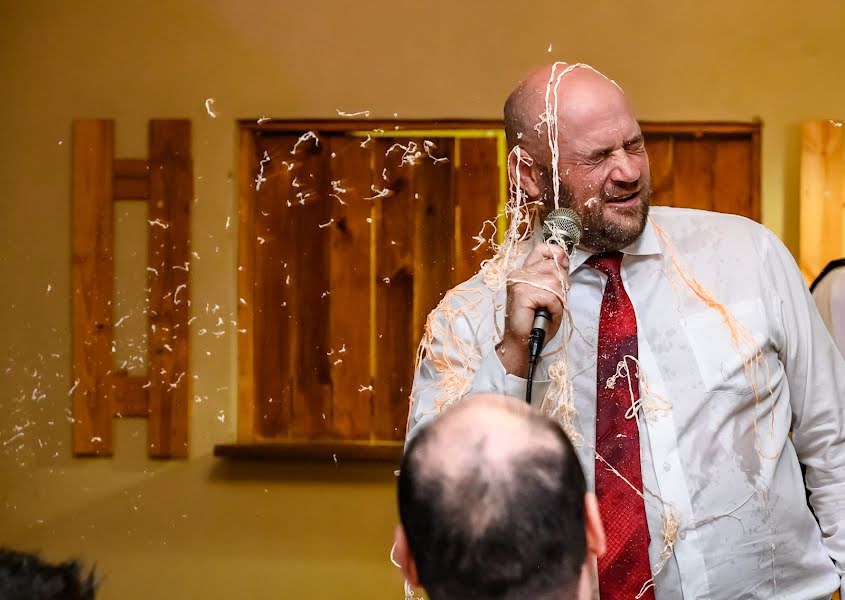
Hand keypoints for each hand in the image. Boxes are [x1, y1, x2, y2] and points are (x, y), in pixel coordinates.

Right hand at [497, 243, 569, 377]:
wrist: (522, 343)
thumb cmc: (535, 322)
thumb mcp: (550, 295)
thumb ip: (555, 277)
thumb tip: (563, 262)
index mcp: (524, 272)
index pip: (542, 249)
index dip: (557, 254)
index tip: (563, 266)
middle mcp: (519, 273)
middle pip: (554, 266)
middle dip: (561, 285)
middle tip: (553, 301)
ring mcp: (519, 281)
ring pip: (555, 281)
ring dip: (558, 300)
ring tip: (548, 310)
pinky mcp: (522, 292)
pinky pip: (552, 296)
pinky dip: (555, 309)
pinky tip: (546, 315)